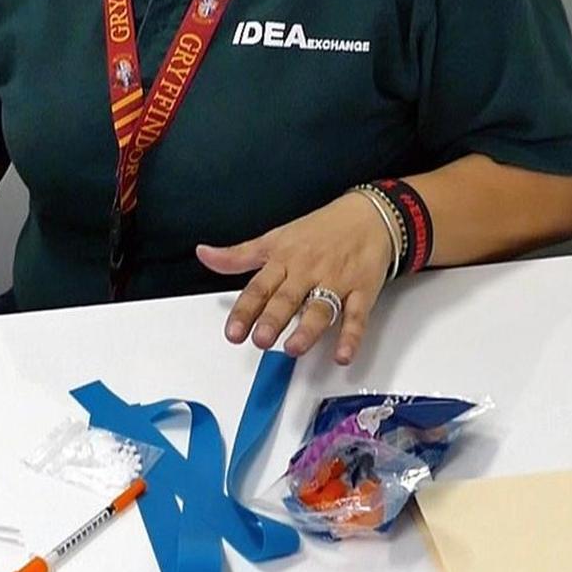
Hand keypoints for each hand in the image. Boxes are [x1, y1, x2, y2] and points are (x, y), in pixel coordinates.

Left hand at [196, 193, 391, 362]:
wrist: (368, 216)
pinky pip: (357, 316)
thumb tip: (203, 254)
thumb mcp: (274, 238)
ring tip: (293, 348)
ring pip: (320, 308)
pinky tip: (342, 355)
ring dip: (307, 329)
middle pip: (288, 298)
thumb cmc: (319, 230)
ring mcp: (336, 281)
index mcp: (284, 259)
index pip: (260, 287)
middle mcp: (308, 271)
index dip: (245, 310)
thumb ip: (238, 255)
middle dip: (273, 319)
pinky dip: (351, 336)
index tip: (233, 332)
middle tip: (260, 339)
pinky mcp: (362, 291)